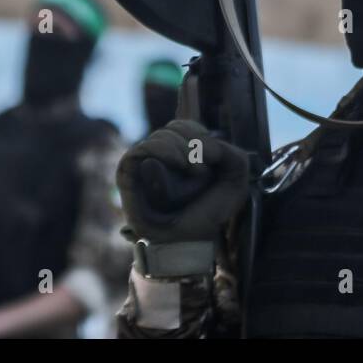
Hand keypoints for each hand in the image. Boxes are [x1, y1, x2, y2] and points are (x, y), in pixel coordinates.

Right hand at [116, 120, 249, 243]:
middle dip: (197, 141)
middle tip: (207, 166)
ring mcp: (143, 162)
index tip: (213, 151)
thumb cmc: (209, 211)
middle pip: (176, 126)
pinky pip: (145, 147)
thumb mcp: (235, 180)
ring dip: (185, 150)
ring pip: (162, 135)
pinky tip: (181, 164)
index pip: (184, 123)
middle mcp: (160, 154)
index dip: (199, 129)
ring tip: (197, 173)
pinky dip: (167, 150)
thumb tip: (207, 145)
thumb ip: (233, 154)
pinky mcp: (128, 171)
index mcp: (181, 151)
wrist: (189, 239)